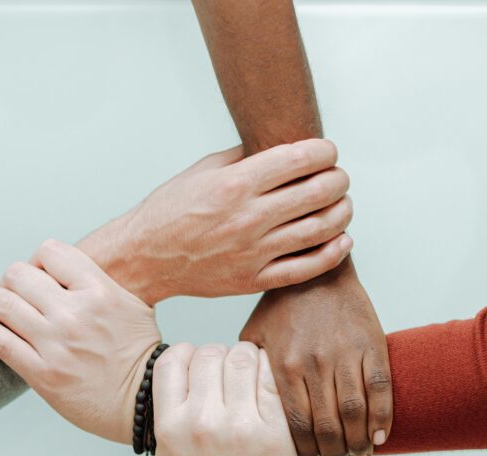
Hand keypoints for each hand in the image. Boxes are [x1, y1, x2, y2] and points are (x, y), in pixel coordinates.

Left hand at [0, 239, 159, 443]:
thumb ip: (96, 281)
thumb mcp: (130, 303)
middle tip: (13, 290)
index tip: (38, 274)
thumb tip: (58, 268)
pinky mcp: (43, 373)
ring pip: (1, 303)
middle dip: (12, 279)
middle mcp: (75, 314)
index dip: (38, 260)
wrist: (143, 399)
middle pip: (19, 274)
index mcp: (99, 291)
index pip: (49, 252)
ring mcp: (56, 344)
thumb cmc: (137, 352)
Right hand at [78, 139, 353, 304]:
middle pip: (317, 192)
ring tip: (342, 203)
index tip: (328, 151)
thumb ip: (243, 156)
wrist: (144, 258)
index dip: (324, 151)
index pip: (299, 159)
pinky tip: (342, 239)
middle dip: (338, 179)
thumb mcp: (201, 170)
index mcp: (234, 184)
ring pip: (319, 229)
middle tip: (338, 176)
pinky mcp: (253, 279)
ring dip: (341, 212)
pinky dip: (332, 252)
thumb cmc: (169, 211)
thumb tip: (281, 145)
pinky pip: (306, 268)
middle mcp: (247, 217)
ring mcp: (253, 252)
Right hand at [153, 342, 297, 455]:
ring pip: (242, 357)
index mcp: (170, 426)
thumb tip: (191, 364)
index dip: (187, 355)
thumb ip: (176, 409)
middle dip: (220, 356)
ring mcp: (239, 427)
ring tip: (250, 377)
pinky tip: (268, 388)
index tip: (199, 367)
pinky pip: (271, 381)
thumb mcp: (170, 452)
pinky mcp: (273, 433)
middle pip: (210, 352)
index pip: (173, 359)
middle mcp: (201, 422)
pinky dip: (270, 375)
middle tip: (229, 373)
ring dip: (247, 359)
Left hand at [240, 257, 392, 455]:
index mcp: (283, 364)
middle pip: (327, 425)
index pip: (295, 424)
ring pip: (355, 412)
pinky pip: (379, 388)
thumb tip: (243, 408)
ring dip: (359, 441)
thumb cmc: (282, 305)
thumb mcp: (254, 336)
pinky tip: (379, 436)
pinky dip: (382, 417)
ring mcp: (344, 353)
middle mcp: (313, 362)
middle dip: (333, 452)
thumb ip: (249, 372)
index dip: (305, 450)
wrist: (318, 269)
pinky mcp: (370, 343)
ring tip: (358, 455)